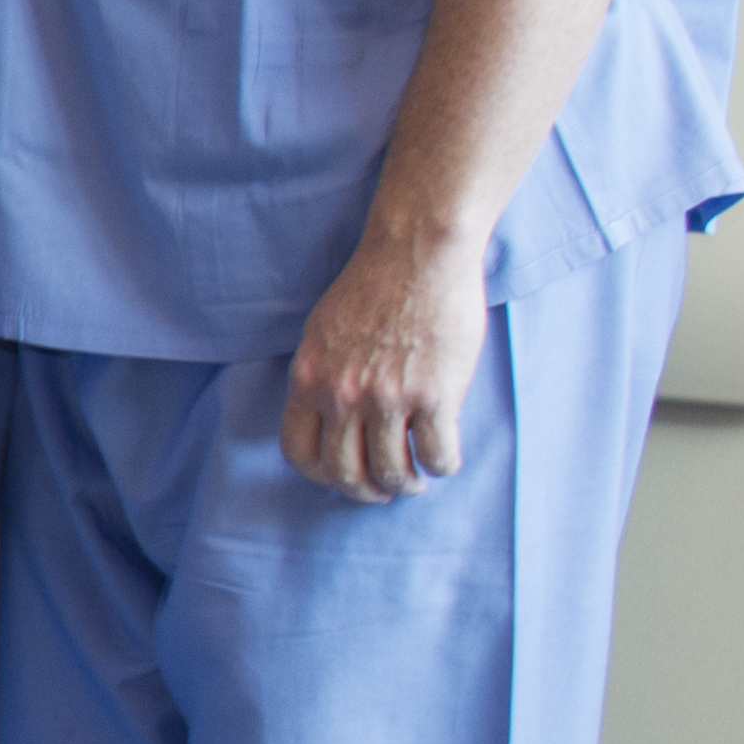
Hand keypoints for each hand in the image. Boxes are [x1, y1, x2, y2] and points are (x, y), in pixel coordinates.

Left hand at [285, 233, 485, 500]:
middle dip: (366, 491)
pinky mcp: (434, 395)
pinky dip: (442, 466)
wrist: (418, 252)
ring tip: (417, 478)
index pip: (299, 452)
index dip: (321, 475)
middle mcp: (342, 396)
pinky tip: (444, 458)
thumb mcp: (323, 331)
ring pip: (392, 472)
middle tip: (385, 488)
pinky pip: (436, 455)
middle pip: (345, 473)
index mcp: (309, 380)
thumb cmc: (375, 285)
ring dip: (407, 484)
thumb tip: (329, 417)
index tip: (342, 476)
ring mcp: (387, 399)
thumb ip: (323, 375)